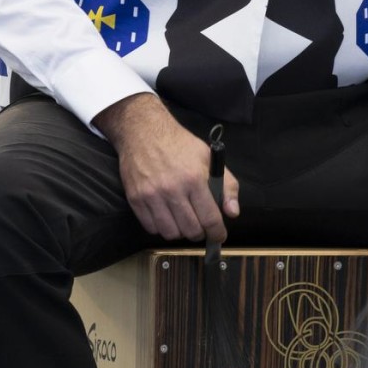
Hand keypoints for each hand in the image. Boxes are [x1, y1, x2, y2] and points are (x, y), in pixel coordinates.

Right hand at [97, 93, 239, 243]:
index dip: (217, 233)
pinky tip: (166, 216)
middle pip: (190, 230)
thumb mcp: (209, 157)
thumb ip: (227, 185)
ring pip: (170, 233)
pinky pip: (151, 227)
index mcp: (194, 179)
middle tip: (201, 227)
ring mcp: (151, 196)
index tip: (219, 236)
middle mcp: (172, 190)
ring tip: (183, 221)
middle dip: (200, 233)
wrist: (144, 132)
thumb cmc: (179, 144)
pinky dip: (161, 228)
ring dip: (180, 232)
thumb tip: (232, 212)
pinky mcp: (135, 199)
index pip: (210, 218)